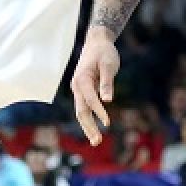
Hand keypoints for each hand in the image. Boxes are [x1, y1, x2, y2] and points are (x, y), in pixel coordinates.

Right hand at [72, 25, 120, 144]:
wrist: (97, 42)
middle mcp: (77, 86)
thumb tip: (107, 100)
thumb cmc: (104, 53)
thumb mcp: (109, 64)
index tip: (108, 123)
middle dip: (88, 127)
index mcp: (82, 79)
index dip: (99, 112)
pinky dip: (89, 120)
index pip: (90, 100)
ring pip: (81, 112)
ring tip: (96, 141)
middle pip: (81, 111)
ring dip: (88, 127)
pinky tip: (94, 130)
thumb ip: (107, 82)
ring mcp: (78, 89)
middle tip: (98, 142)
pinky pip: (84, 108)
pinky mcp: (83, 91)